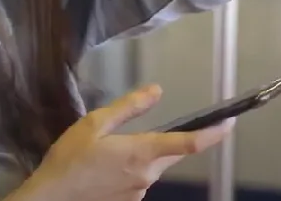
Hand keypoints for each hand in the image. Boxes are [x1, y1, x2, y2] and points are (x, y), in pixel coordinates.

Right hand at [19, 85, 231, 200]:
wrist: (51, 200)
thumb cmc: (70, 159)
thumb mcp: (95, 124)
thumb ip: (129, 108)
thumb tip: (156, 91)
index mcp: (142, 152)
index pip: (188, 143)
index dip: (213, 133)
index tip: (229, 123)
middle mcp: (147, 175)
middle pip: (167, 154)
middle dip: (157, 142)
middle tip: (121, 139)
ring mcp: (139, 193)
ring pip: (150, 168)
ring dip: (137, 158)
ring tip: (102, 157)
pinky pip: (137, 181)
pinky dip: (126, 173)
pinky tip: (101, 172)